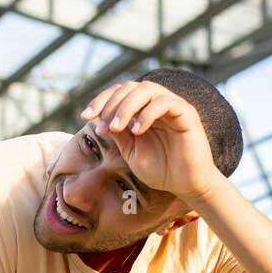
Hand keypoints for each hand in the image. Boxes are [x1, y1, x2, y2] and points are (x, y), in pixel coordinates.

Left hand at [80, 80, 221, 201]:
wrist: (185, 185)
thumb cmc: (161, 170)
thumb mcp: (131, 151)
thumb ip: (118, 133)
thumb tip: (96, 118)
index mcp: (143, 110)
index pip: (120, 93)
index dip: (101, 100)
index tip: (85, 117)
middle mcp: (157, 103)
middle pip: (130, 87)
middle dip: (111, 104)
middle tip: (103, 126)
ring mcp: (173, 106)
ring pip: (146, 89)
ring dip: (126, 106)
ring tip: (117, 127)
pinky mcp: (186, 114)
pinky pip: (165, 102)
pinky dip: (147, 114)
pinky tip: (137, 131)